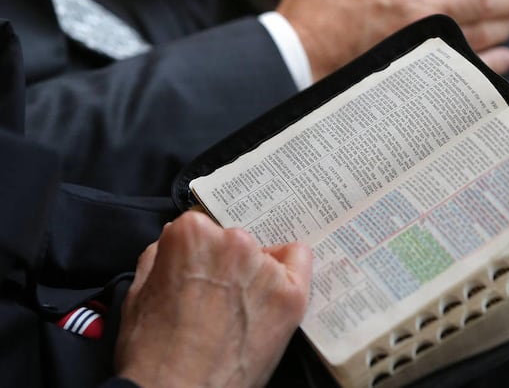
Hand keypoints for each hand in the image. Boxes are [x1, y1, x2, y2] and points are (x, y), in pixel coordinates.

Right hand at [115, 212, 312, 387]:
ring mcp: (264, 267)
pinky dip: (291, 270)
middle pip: (234, 241)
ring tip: (238, 313)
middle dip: (225, 264)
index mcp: (191, 233)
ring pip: (264, 256)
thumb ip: (161, 255)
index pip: (201, 227)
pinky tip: (276, 292)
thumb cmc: (152, 352)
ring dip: (254, 274)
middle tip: (215, 300)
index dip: (197, 254)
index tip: (197, 274)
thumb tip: (175, 242)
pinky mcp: (291, 294)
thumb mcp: (138, 292)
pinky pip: (300, 260)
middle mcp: (232, 241)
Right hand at [276, 0, 508, 80]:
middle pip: (483, 1)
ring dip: (505, 28)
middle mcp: (421, 13)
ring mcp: (424, 49)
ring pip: (483, 34)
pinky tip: (505, 59)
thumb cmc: (309, 15)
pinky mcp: (420, 76)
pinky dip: (494, 64)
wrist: (298, 62)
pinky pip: (471, 69)